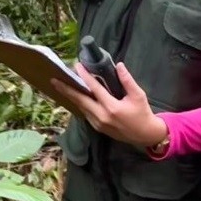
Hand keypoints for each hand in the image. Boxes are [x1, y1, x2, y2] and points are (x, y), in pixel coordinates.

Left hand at [52, 62, 167, 149]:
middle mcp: (101, 116)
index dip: (85, 77)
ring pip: (81, 108)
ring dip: (71, 96)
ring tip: (62, 86)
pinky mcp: (98, 127)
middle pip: (80, 100)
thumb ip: (127, 80)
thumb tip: (118, 65)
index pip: (95, 89)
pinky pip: (85, 113)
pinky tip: (75, 96)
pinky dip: (79, 104)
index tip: (77, 66)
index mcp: (112, 108)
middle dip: (67, 90)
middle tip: (55, 80)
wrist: (145, 135)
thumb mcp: (138, 95)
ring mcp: (98, 124)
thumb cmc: (143, 113)